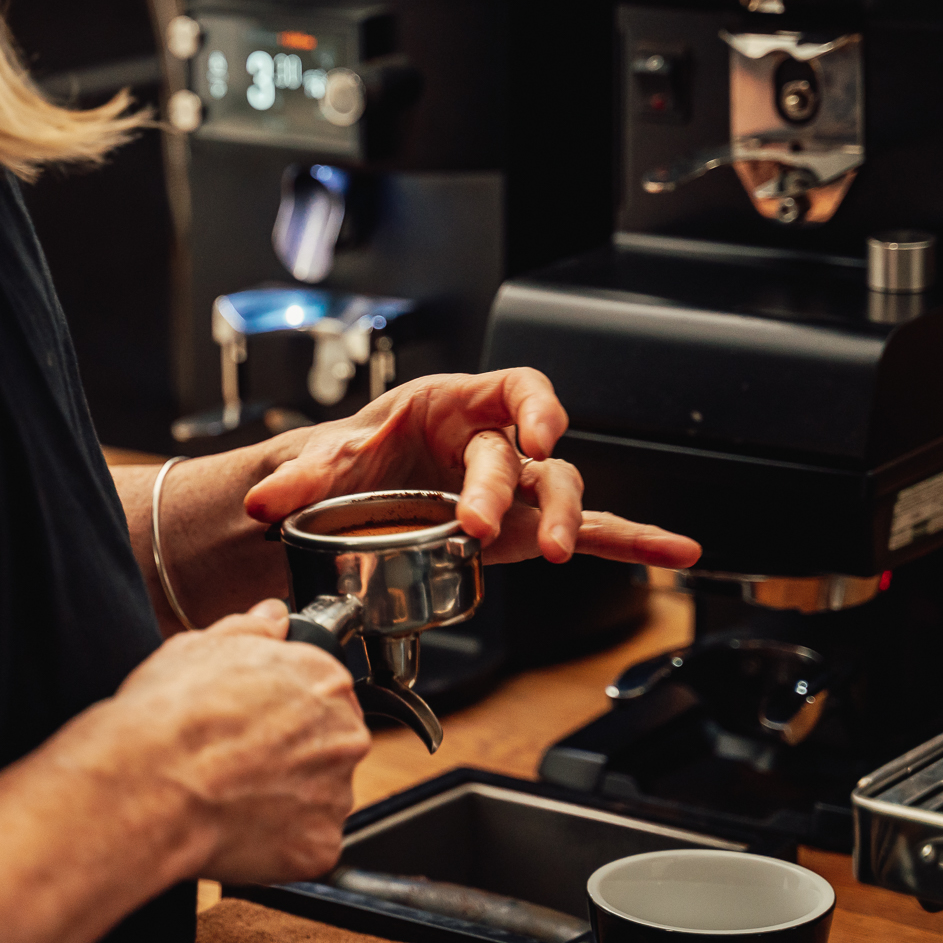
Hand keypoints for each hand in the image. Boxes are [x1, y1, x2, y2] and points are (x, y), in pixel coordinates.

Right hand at [109, 600, 369, 883]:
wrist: (148, 785)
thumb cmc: (168, 716)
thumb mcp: (199, 648)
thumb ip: (250, 631)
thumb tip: (272, 618)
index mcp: (323, 679)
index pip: (324, 692)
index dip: (284, 709)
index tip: (256, 722)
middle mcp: (342, 734)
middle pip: (328, 746)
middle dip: (292, 755)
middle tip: (239, 760)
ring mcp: (335, 794)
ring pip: (319, 797)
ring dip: (287, 800)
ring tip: (231, 795)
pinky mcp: (319, 846)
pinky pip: (306, 846)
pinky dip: (279, 844)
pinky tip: (238, 828)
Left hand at [242, 369, 701, 568]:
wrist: (357, 494)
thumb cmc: (360, 458)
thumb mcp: (328, 461)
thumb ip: (299, 477)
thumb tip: (264, 498)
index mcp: (460, 404)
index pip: (517, 388)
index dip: (532, 406)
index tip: (530, 432)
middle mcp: (499, 442)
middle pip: (526, 458)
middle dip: (507, 488)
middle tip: (477, 524)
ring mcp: (517, 490)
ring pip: (560, 494)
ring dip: (566, 523)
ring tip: (558, 553)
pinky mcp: (526, 530)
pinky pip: (592, 531)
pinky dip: (635, 543)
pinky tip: (677, 553)